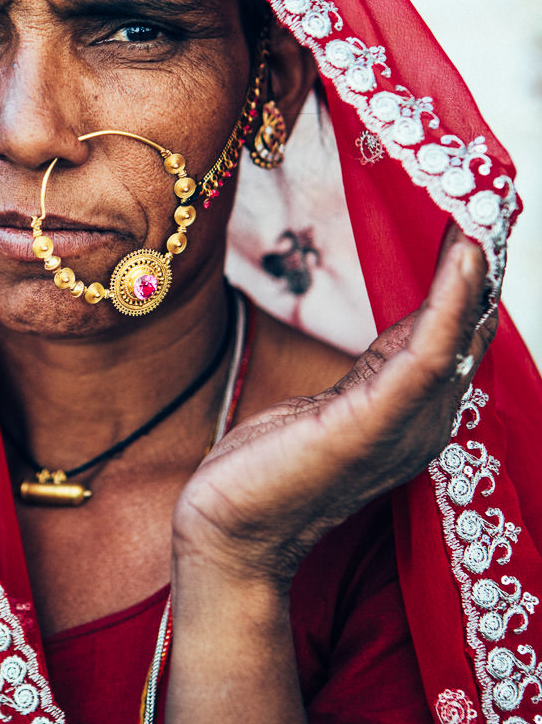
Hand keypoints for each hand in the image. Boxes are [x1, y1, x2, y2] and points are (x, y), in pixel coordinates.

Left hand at [171, 228, 497, 591]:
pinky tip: (463, 254)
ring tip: (487, 210)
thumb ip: (375, 374)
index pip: (460, 332)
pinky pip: (425, 353)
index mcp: (415, 411)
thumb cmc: (272, 468)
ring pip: (459, 333)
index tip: (481, 209)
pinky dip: (450, 301)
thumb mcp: (333, 406)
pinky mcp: (373, 425)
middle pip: (472, 327)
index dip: (474, 274)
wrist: (229, 530)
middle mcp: (427, 418)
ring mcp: (405, 425)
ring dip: (477, 269)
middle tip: (496, 193)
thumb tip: (402, 334)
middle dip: (487, 262)